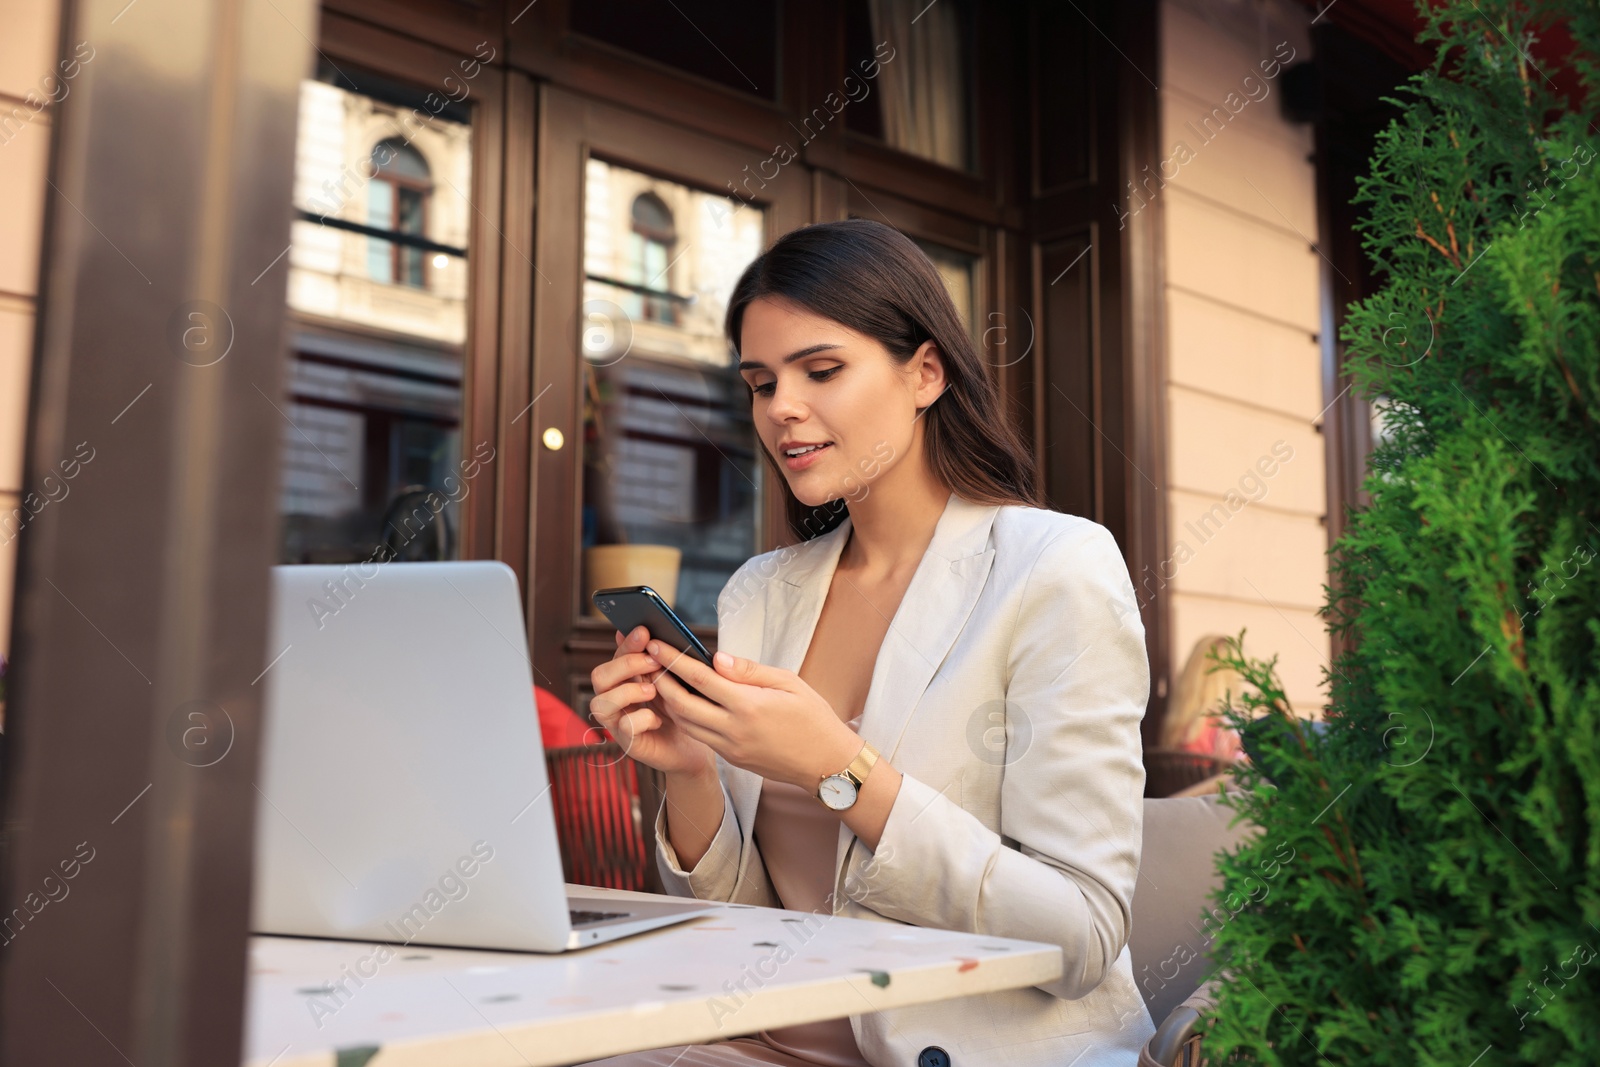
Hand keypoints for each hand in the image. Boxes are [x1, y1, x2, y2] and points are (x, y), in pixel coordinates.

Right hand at [588, 626, 715, 778]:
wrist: (696, 745)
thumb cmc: (684, 709)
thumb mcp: (675, 680)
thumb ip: (660, 659)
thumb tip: (644, 629)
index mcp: (625, 680)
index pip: (614, 656)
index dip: (627, 644)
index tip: (645, 632)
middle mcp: (614, 699)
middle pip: (598, 677)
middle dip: (625, 665)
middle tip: (654, 662)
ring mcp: (618, 722)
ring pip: (600, 703)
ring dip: (627, 692)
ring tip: (654, 691)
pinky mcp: (628, 742)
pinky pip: (623, 727)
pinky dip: (641, 719)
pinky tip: (657, 720)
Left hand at [644, 642, 862, 790]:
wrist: (827, 764)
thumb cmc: (814, 718)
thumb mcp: (790, 683)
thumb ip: (750, 671)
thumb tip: (717, 658)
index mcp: (749, 706)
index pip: (700, 679)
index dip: (673, 660)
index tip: (656, 644)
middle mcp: (734, 730)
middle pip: (681, 705)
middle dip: (661, 681)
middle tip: (651, 661)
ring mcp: (731, 748)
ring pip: (686, 724)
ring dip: (670, 702)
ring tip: (663, 680)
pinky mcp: (732, 759)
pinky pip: (700, 736)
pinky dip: (687, 718)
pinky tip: (685, 702)